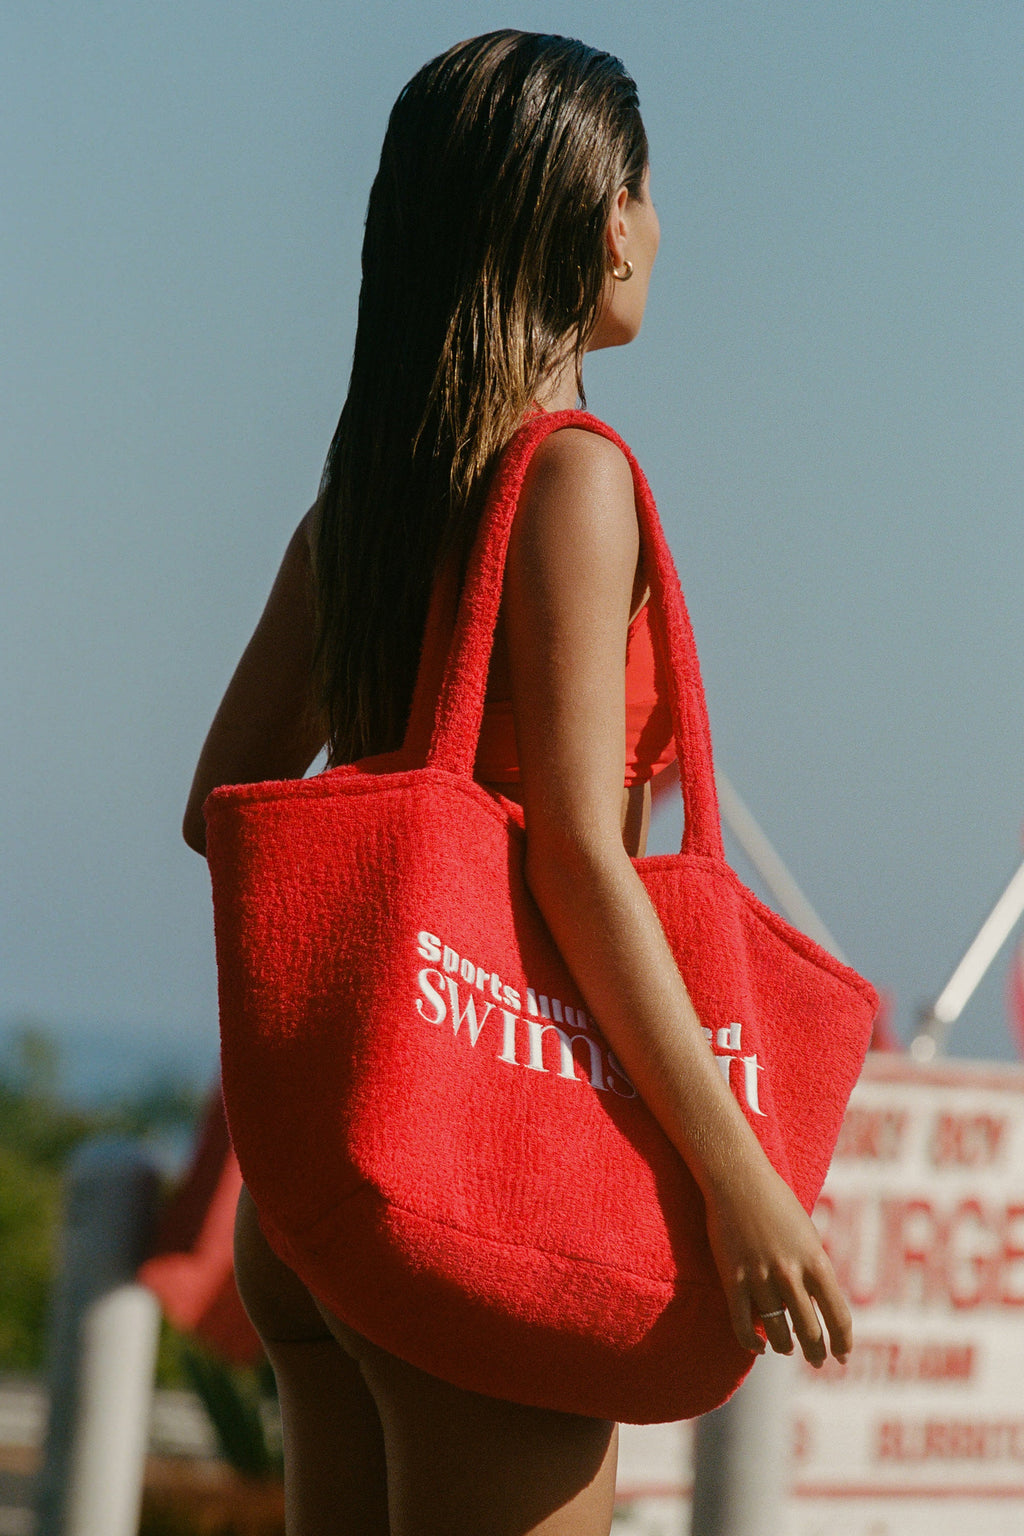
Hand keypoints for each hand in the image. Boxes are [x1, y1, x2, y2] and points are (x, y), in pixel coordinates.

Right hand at [702, 1157, 851, 1367]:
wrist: (738, 1179)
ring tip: (786, 1349)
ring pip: (777, 1332)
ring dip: (785, 1347)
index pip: (838, 1316)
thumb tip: (820, 1304)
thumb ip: (815, 1269)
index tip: (843, 1356)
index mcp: (816, 1261)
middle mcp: (791, 1274)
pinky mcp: (733, 1279)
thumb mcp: (807, 1235)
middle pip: (810, 1331)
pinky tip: (759, 1346)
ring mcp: (761, 1278)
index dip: (843, 1343)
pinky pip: (743, 1325)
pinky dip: (752, 1343)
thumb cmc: (776, 1203)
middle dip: (816, 1352)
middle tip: (816, 1360)